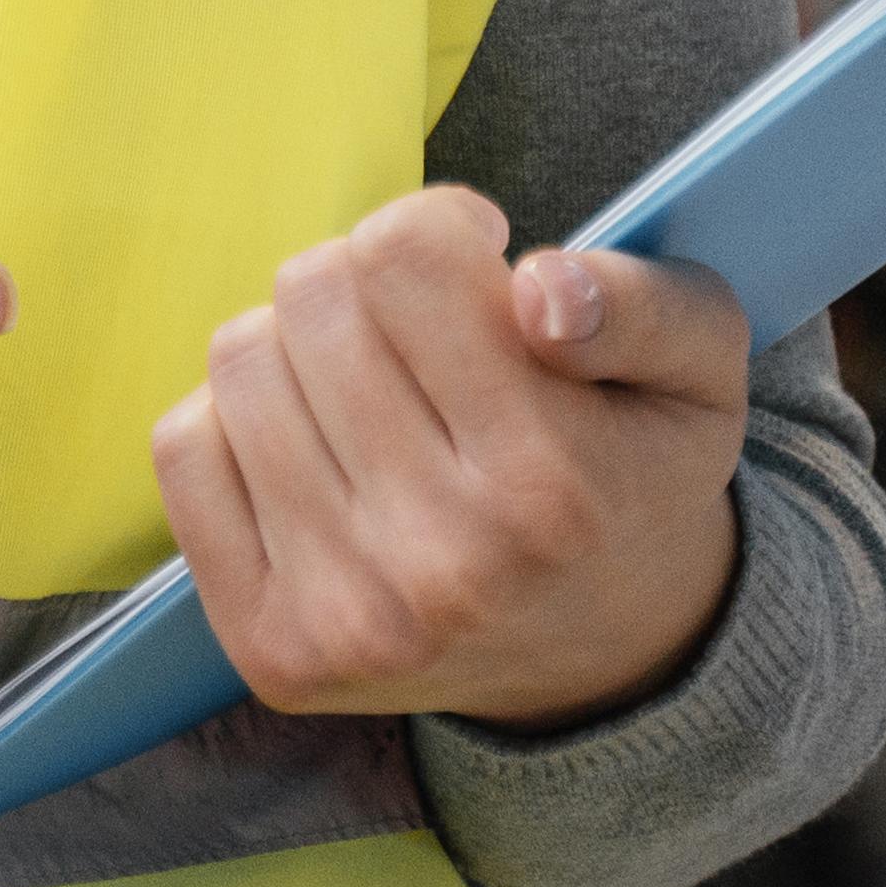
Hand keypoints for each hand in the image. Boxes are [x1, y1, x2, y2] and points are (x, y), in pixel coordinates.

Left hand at [151, 192, 748, 727]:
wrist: (610, 657)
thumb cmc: (636, 475)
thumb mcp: (699, 371)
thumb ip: (642, 304)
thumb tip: (537, 288)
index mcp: (549, 486)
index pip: (402, 253)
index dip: (439, 229)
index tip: (480, 267)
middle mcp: (441, 563)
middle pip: (312, 293)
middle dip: (368, 284)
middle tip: (424, 336)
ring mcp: (346, 617)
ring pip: (240, 360)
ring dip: (302, 347)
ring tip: (374, 391)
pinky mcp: (273, 648)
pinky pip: (186, 449)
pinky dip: (241, 421)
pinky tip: (317, 448)